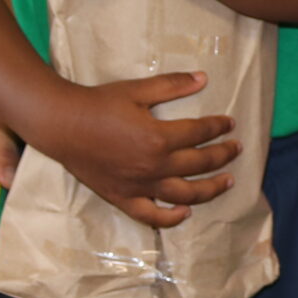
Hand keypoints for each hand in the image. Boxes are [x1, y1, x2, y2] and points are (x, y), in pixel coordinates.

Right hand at [37, 71, 239, 227]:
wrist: (62, 124)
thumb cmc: (99, 104)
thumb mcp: (138, 90)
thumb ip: (172, 85)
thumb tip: (203, 79)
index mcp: (159, 138)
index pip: (200, 133)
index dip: (219, 127)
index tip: (230, 124)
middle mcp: (153, 166)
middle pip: (199, 163)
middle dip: (223, 155)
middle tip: (236, 149)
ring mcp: (139, 186)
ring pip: (184, 194)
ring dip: (210, 189)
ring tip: (227, 183)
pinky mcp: (122, 197)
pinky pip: (151, 216)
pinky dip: (170, 218)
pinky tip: (185, 213)